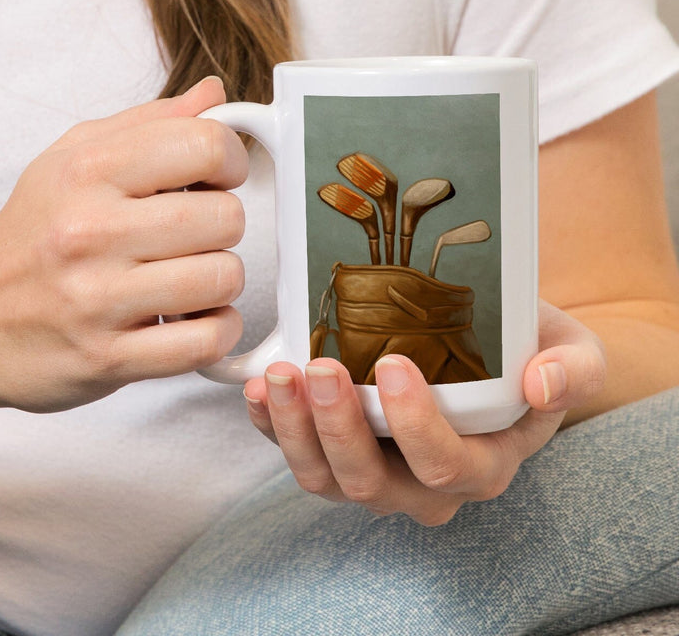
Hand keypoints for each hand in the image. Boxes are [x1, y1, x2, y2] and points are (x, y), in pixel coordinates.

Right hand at [0, 76, 248, 413]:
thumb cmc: (29, 233)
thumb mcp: (72, 157)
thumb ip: (148, 122)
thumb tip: (214, 94)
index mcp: (86, 170)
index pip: (204, 145)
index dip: (229, 160)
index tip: (217, 177)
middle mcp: (90, 230)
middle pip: (224, 216)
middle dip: (223, 224)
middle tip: (195, 233)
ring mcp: (97, 299)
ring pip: (222, 278)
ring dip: (219, 280)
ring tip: (188, 277)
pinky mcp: (106, 358)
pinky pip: (205, 341)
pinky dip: (216, 330)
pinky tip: (193, 318)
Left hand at [242, 299, 605, 523]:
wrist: (490, 347)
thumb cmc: (527, 349)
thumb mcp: (573, 350)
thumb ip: (574, 369)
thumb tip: (543, 382)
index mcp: (482, 465)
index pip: (446, 465)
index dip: (416, 425)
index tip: (394, 364)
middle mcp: (423, 485)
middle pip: (372, 482)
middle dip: (339, 428)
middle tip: (321, 367)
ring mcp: (374, 471)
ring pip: (325, 478)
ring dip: (294, 429)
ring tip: (279, 375)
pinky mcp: (333, 450)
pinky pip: (294, 453)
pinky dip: (269, 426)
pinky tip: (257, 388)